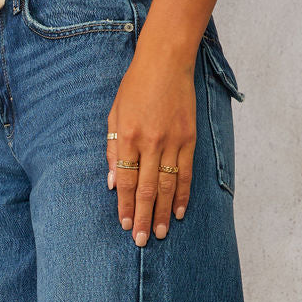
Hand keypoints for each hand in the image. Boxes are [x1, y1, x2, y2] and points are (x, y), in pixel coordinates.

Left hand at [106, 44, 195, 245]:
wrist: (166, 61)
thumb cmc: (135, 87)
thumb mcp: (115, 114)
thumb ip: (112, 149)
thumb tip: (112, 184)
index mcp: (128, 136)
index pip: (125, 181)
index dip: (124, 206)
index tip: (124, 225)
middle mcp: (150, 142)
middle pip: (145, 189)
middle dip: (142, 217)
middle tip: (140, 241)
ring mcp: (172, 141)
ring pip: (166, 186)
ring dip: (162, 213)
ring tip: (159, 233)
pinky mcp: (188, 138)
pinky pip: (185, 173)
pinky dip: (182, 195)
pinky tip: (178, 212)